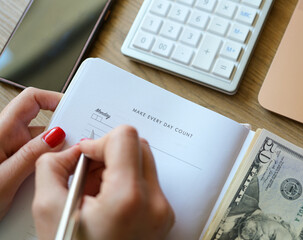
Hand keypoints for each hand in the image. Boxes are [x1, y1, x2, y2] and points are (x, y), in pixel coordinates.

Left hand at [0, 88, 64, 219]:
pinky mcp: (15, 163)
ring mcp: (11, 150)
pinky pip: (39, 158)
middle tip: (74, 148)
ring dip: (55, 155)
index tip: (74, 109)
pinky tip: (50, 179)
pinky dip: (50, 166)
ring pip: (44, 144)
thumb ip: (30, 156)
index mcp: (1, 131)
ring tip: (58, 172)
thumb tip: (57, 135)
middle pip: (43, 124)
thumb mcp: (3, 181)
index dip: (54, 98)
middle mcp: (6, 137)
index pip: (32, 99)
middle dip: (62, 134)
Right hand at [32, 125, 174, 239]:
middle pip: (139, 146)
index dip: (99, 142)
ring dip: (118, 167)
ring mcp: (163, 211)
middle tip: (89, 174)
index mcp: (128, 198)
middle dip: (110, 153)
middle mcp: (154, 202)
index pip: (125, 137)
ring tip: (96, 194)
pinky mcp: (164, 217)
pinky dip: (127, 184)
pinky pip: (148, 183)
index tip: (85, 157)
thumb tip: (71, 150)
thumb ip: (54, 166)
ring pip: (145, 163)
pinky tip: (108, 204)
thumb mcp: (49, 210)